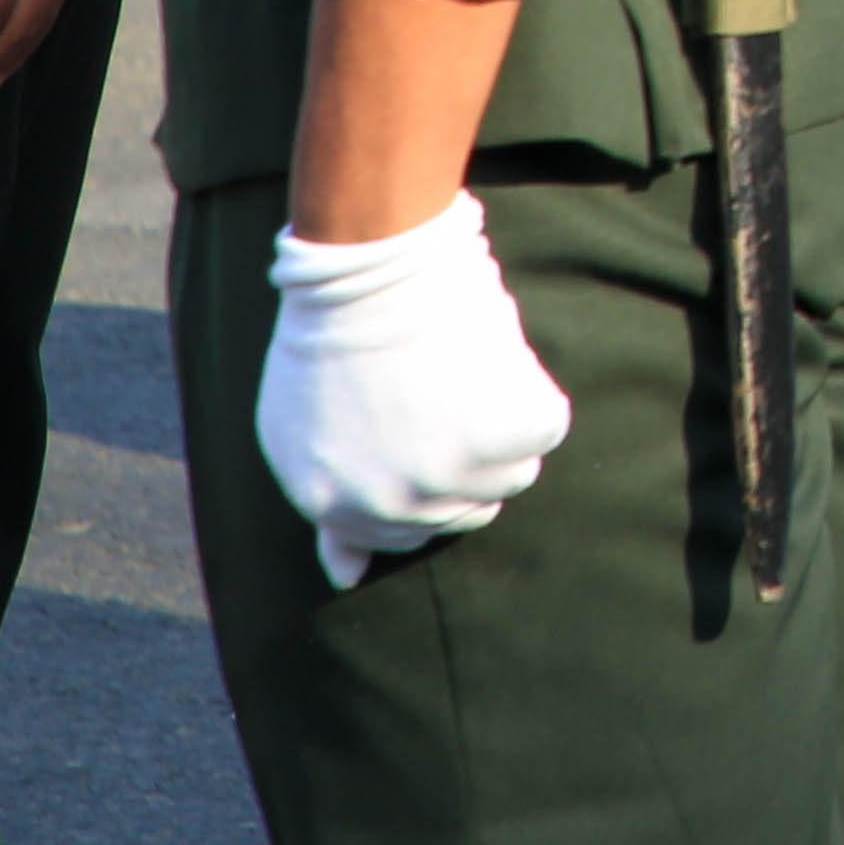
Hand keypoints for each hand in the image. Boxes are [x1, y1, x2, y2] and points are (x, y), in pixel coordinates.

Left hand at [259, 194, 573, 590]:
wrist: (369, 266)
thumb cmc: (335, 334)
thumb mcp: (299, 435)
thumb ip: (331, 513)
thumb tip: (348, 577)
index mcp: (332, 508)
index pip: (402, 537)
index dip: (422, 484)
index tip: (426, 434)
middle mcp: (390, 506)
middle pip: (465, 510)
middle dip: (462, 458)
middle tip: (442, 393)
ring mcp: (447, 476)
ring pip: (513, 475)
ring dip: (501, 428)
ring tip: (466, 374)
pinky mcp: (501, 437)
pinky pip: (544, 428)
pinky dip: (531, 393)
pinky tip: (494, 360)